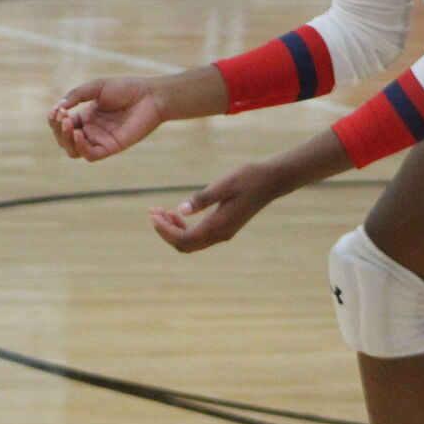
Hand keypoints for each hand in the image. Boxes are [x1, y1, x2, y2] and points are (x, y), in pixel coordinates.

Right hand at [50, 77, 166, 160]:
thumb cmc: (125, 88)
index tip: (57, 109)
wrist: (149, 96)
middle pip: (63, 139)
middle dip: (57, 129)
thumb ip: (76, 95)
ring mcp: (99, 140)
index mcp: (85, 116)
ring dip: (65, 139)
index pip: (61, 124)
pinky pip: (90, 155)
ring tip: (68, 124)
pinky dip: (80, 147)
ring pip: (73, 150)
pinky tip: (79, 133)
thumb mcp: (96, 87)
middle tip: (63, 116)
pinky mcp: (110, 147)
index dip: (54, 119)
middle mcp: (90, 130)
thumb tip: (58, 107)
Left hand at [148, 159, 290, 252]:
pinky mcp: (224, 228)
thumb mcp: (224, 184)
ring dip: (172, 230)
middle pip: (185, 245)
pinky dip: (183, 228)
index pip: (184, 238)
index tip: (153, 214)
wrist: (271, 181)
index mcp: (219, 225)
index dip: (165, 230)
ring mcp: (223, 233)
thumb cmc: (248, 178)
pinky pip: (198, 237)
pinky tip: (177, 213)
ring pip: (190, 243)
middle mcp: (221, 234)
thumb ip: (203, 198)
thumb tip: (181, 210)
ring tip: (161, 211)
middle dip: (165, 231)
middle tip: (152, 211)